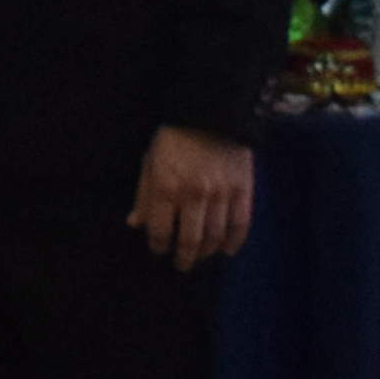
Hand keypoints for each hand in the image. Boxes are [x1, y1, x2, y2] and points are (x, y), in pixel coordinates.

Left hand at [129, 124, 254, 270]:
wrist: (212, 114)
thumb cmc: (175, 138)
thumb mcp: (150, 163)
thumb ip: (144, 196)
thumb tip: (136, 223)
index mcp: (167, 188)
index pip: (161, 231)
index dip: (159, 246)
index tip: (159, 250)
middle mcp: (194, 195)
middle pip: (191, 240)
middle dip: (184, 257)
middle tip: (182, 265)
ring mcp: (222, 194)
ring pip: (216, 236)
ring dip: (207, 253)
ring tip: (201, 257)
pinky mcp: (243, 189)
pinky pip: (241, 223)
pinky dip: (235, 241)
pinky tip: (227, 250)